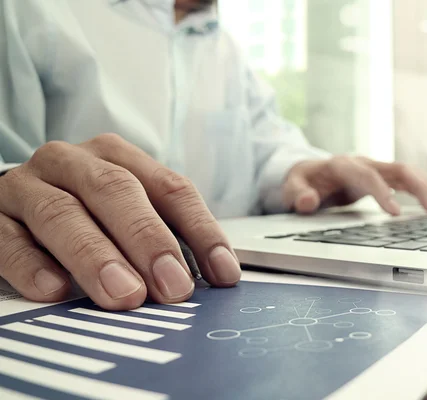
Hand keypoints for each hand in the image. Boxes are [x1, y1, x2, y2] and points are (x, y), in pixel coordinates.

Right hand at [0, 134, 240, 309]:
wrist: (17, 199)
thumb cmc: (86, 210)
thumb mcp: (130, 211)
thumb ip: (166, 235)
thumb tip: (213, 277)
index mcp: (118, 158)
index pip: (170, 189)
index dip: (201, 231)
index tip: (223, 274)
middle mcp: (73, 163)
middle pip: (116, 192)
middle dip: (149, 241)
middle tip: (173, 286)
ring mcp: (28, 186)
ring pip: (61, 214)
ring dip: (97, 256)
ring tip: (125, 294)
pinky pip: (7, 240)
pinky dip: (32, 266)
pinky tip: (56, 291)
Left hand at [283, 156, 426, 214]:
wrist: (307, 172)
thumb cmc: (301, 182)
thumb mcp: (291, 188)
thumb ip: (297, 194)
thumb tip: (307, 201)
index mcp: (342, 165)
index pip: (366, 175)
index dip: (382, 192)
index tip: (396, 212)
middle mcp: (363, 162)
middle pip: (397, 168)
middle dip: (418, 187)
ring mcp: (375, 168)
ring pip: (408, 172)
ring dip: (426, 188)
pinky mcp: (382, 176)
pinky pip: (407, 180)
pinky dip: (422, 190)